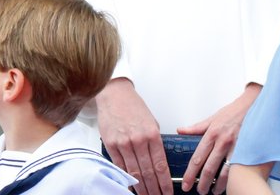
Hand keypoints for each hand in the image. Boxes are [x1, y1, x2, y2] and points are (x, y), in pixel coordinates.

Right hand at [96, 78, 170, 194]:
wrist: (115, 95)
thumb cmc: (133, 107)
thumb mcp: (152, 122)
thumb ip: (155, 141)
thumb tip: (158, 160)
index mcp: (153, 134)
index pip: (161, 165)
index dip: (165, 182)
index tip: (168, 192)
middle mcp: (139, 140)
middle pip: (148, 172)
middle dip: (154, 189)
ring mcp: (124, 143)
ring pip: (134, 172)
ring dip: (141, 188)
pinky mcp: (111, 144)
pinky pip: (119, 166)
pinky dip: (125, 178)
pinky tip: (130, 187)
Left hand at [175, 84, 260, 194]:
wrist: (253, 104)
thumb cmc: (234, 112)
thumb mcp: (212, 118)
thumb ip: (196, 128)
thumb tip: (181, 130)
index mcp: (211, 134)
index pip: (197, 158)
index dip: (190, 173)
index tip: (185, 183)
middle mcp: (222, 142)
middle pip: (209, 169)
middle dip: (202, 183)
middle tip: (199, 191)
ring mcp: (235, 147)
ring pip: (224, 172)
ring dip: (218, 185)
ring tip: (214, 191)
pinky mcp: (246, 150)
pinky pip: (238, 168)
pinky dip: (232, 179)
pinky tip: (230, 185)